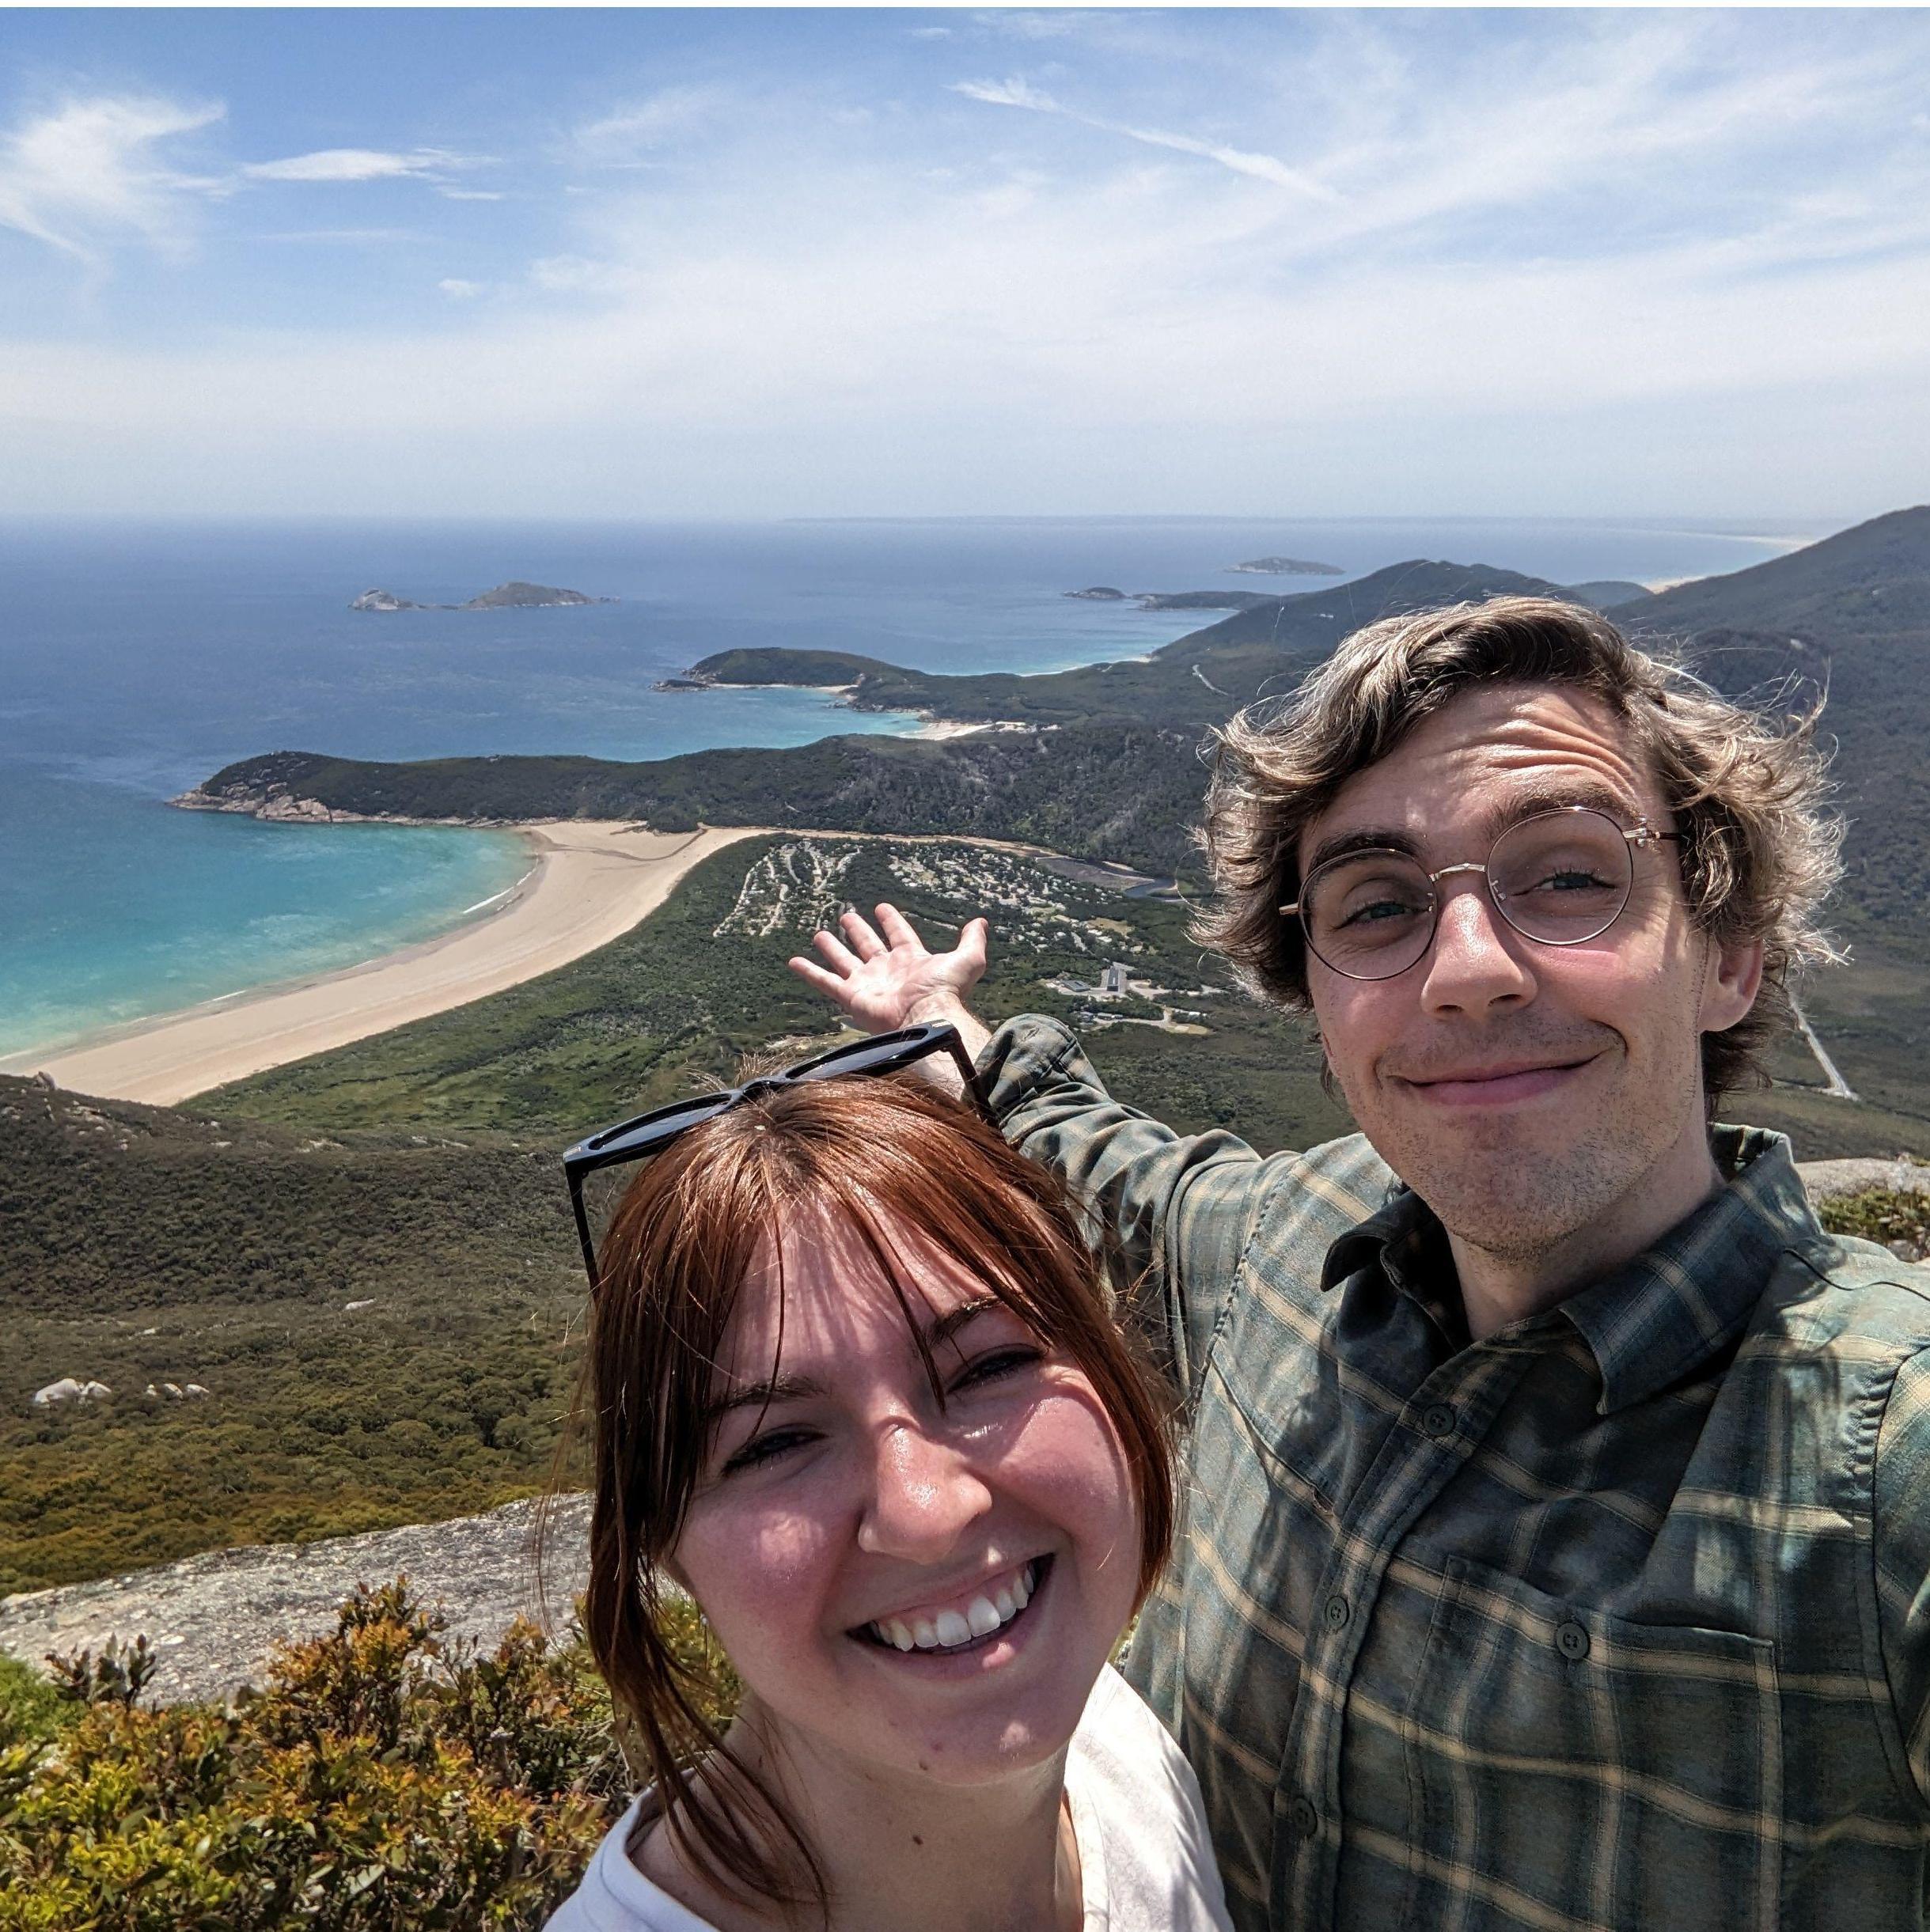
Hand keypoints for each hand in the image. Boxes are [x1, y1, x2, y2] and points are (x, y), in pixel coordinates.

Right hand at [789, 902, 988, 1037]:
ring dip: (832, 948)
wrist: (927, 1017)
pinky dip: (809, 972)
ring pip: (844, 961)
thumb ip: (972, 941)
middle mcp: (887, 971)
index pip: (899, 935)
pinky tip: (794, 962)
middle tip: (846, 916)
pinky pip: (825, 982)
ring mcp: (867, 984)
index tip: (881, 907)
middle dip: (858, 931)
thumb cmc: (946, 990)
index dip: (891, 921)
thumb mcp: (967, 960)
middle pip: (868, 946)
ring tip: (818, 934)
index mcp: (911, 960)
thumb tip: (981, 922)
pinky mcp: (851, 997)